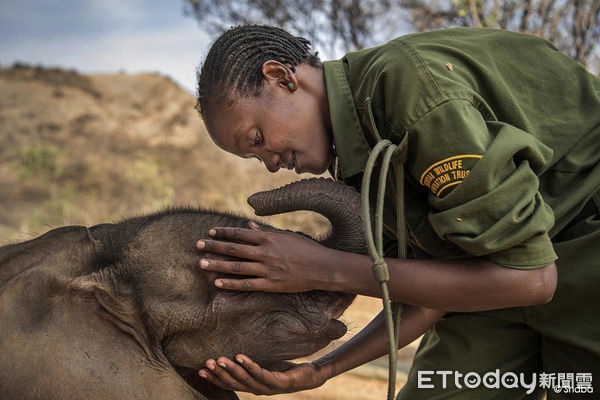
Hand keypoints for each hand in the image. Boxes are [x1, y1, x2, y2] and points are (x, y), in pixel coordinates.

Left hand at [196, 221, 337, 291]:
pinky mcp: (271, 284)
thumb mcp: (286, 236)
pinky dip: (231, 283)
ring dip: (217, 264)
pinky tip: (218, 283)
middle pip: (234, 249)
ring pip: (236, 266)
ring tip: (201, 263)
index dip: (224, 233)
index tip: (210, 232)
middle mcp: (265, 252)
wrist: (323, 267)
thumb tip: (249, 226)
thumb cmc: (306, 249)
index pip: (240, 234)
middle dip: (214, 246)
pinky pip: (246, 284)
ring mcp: (267, 269)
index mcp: (269, 238)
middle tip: (198, 245)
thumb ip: (266, 232)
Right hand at [198, 355, 328, 394]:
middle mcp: (258, 389)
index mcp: (252, 386)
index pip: (229, 384)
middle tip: (206, 363)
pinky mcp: (280, 382)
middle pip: (234, 383)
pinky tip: (241, 356)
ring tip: (219, 359)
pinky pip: (262, 373)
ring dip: (231, 369)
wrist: (310, 376)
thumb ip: (250, 362)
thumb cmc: (285, 369)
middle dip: (219, 373)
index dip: (215, 379)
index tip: (200, 370)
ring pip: (246, 380)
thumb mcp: (265, 364)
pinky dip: (250, 366)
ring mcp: (269, 387)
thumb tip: (233, 347)